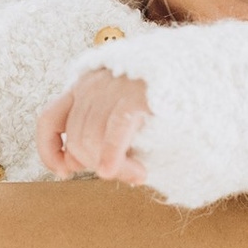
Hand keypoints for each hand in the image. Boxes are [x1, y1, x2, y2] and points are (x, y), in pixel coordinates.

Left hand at [37, 67, 152, 186]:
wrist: (199, 70)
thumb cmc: (161, 100)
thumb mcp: (119, 116)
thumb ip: (94, 136)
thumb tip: (70, 164)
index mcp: (84, 86)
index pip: (48, 120)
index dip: (49, 151)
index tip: (63, 173)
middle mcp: (93, 83)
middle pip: (75, 137)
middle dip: (95, 164)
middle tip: (125, 176)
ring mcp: (114, 86)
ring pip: (93, 139)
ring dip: (115, 167)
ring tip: (139, 174)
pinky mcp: (136, 93)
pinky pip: (115, 132)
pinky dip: (115, 157)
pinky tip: (129, 173)